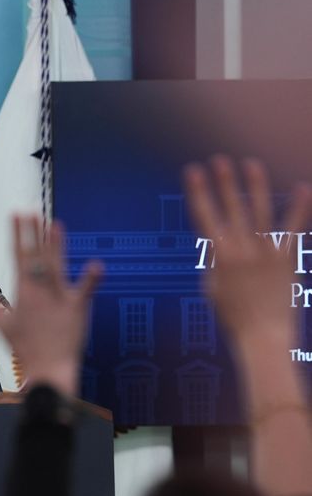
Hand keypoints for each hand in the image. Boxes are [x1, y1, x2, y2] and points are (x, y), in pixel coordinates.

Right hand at [0, 215, 101, 396]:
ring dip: (56, 244)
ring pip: (57, 265)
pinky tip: (96, 263)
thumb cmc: (25, 348)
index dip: (18, 233)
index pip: (19, 256)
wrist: (48, 370)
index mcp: (23, 292)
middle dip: (33, 232)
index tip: (15, 215)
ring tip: (54, 224)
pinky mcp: (78, 308)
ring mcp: (59, 298)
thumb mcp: (1, 323)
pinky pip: (86, 290)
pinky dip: (91, 278)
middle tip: (31, 211)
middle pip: (36, 256)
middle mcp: (40, 291)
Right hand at [183, 156, 310, 351]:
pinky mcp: (287, 257)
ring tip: (251, 164)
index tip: (193, 171)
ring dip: (254, 185)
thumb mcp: (212, 287)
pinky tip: (301, 187)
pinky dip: (298, 207)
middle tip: (219, 160)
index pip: (204, 216)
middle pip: (230, 207)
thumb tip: (218, 243)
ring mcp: (266, 251)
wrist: (264, 335)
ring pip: (259, 210)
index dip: (198, 192)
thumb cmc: (234, 316)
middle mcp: (241, 249)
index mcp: (218, 256)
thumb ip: (215, 261)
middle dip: (224, 182)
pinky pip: (293, 227)